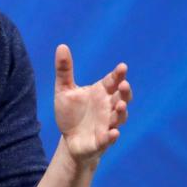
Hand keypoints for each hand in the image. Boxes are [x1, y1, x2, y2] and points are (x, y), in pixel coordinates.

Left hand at [53, 44, 131, 166]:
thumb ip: (64, 70)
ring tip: (121, 105)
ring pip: (119, 118)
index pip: (112, 81)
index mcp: (101, 92)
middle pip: (121, 98)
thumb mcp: (64, 90)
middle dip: (125, 92)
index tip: (122, 67)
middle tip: (124, 84)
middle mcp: (108, 107)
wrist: (69, 139)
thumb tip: (61, 46)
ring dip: (121, 112)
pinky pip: (109, 139)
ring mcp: (107, 124)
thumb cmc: (71, 113)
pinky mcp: (102, 141)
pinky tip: (114, 133)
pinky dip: (112, 136)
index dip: (118, 75)